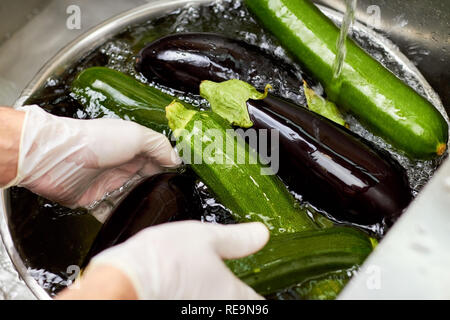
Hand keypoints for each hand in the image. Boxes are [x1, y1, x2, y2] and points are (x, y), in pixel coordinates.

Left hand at [4, 105, 179, 212]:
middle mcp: (121, 165)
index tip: (183, 184)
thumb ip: (159, 145)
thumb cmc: (94, 141)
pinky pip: (110, 212)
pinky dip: (120, 219)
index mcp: (133, 148)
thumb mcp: (136, 135)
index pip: (157, 161)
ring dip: (141, 206)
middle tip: (172, 203)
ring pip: (130, 198)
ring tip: (156, 217)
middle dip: (157, 191)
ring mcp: (107, 183)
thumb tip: (177, 160)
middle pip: (145, 181)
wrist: (54, 158)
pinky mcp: (92, 200)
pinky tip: (132, 224)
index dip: (170, 171)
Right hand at [82, 221, 269, 299]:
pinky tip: (185, 285)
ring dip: (213, 294)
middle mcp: (221, 311)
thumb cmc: (165, 259)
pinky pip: (198, 304)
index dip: (258, 292)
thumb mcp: (206, 237)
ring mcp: (201, 314)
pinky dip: (196, 296)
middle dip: (233, 293)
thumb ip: (238, 238)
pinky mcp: (182, 312)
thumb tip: (260, 233)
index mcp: (234, 295)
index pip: (260, 304)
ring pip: (216, 304)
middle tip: (222, 277)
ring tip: (200, 280)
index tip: (252, 282)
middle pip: (239, 307)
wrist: (126, 278)